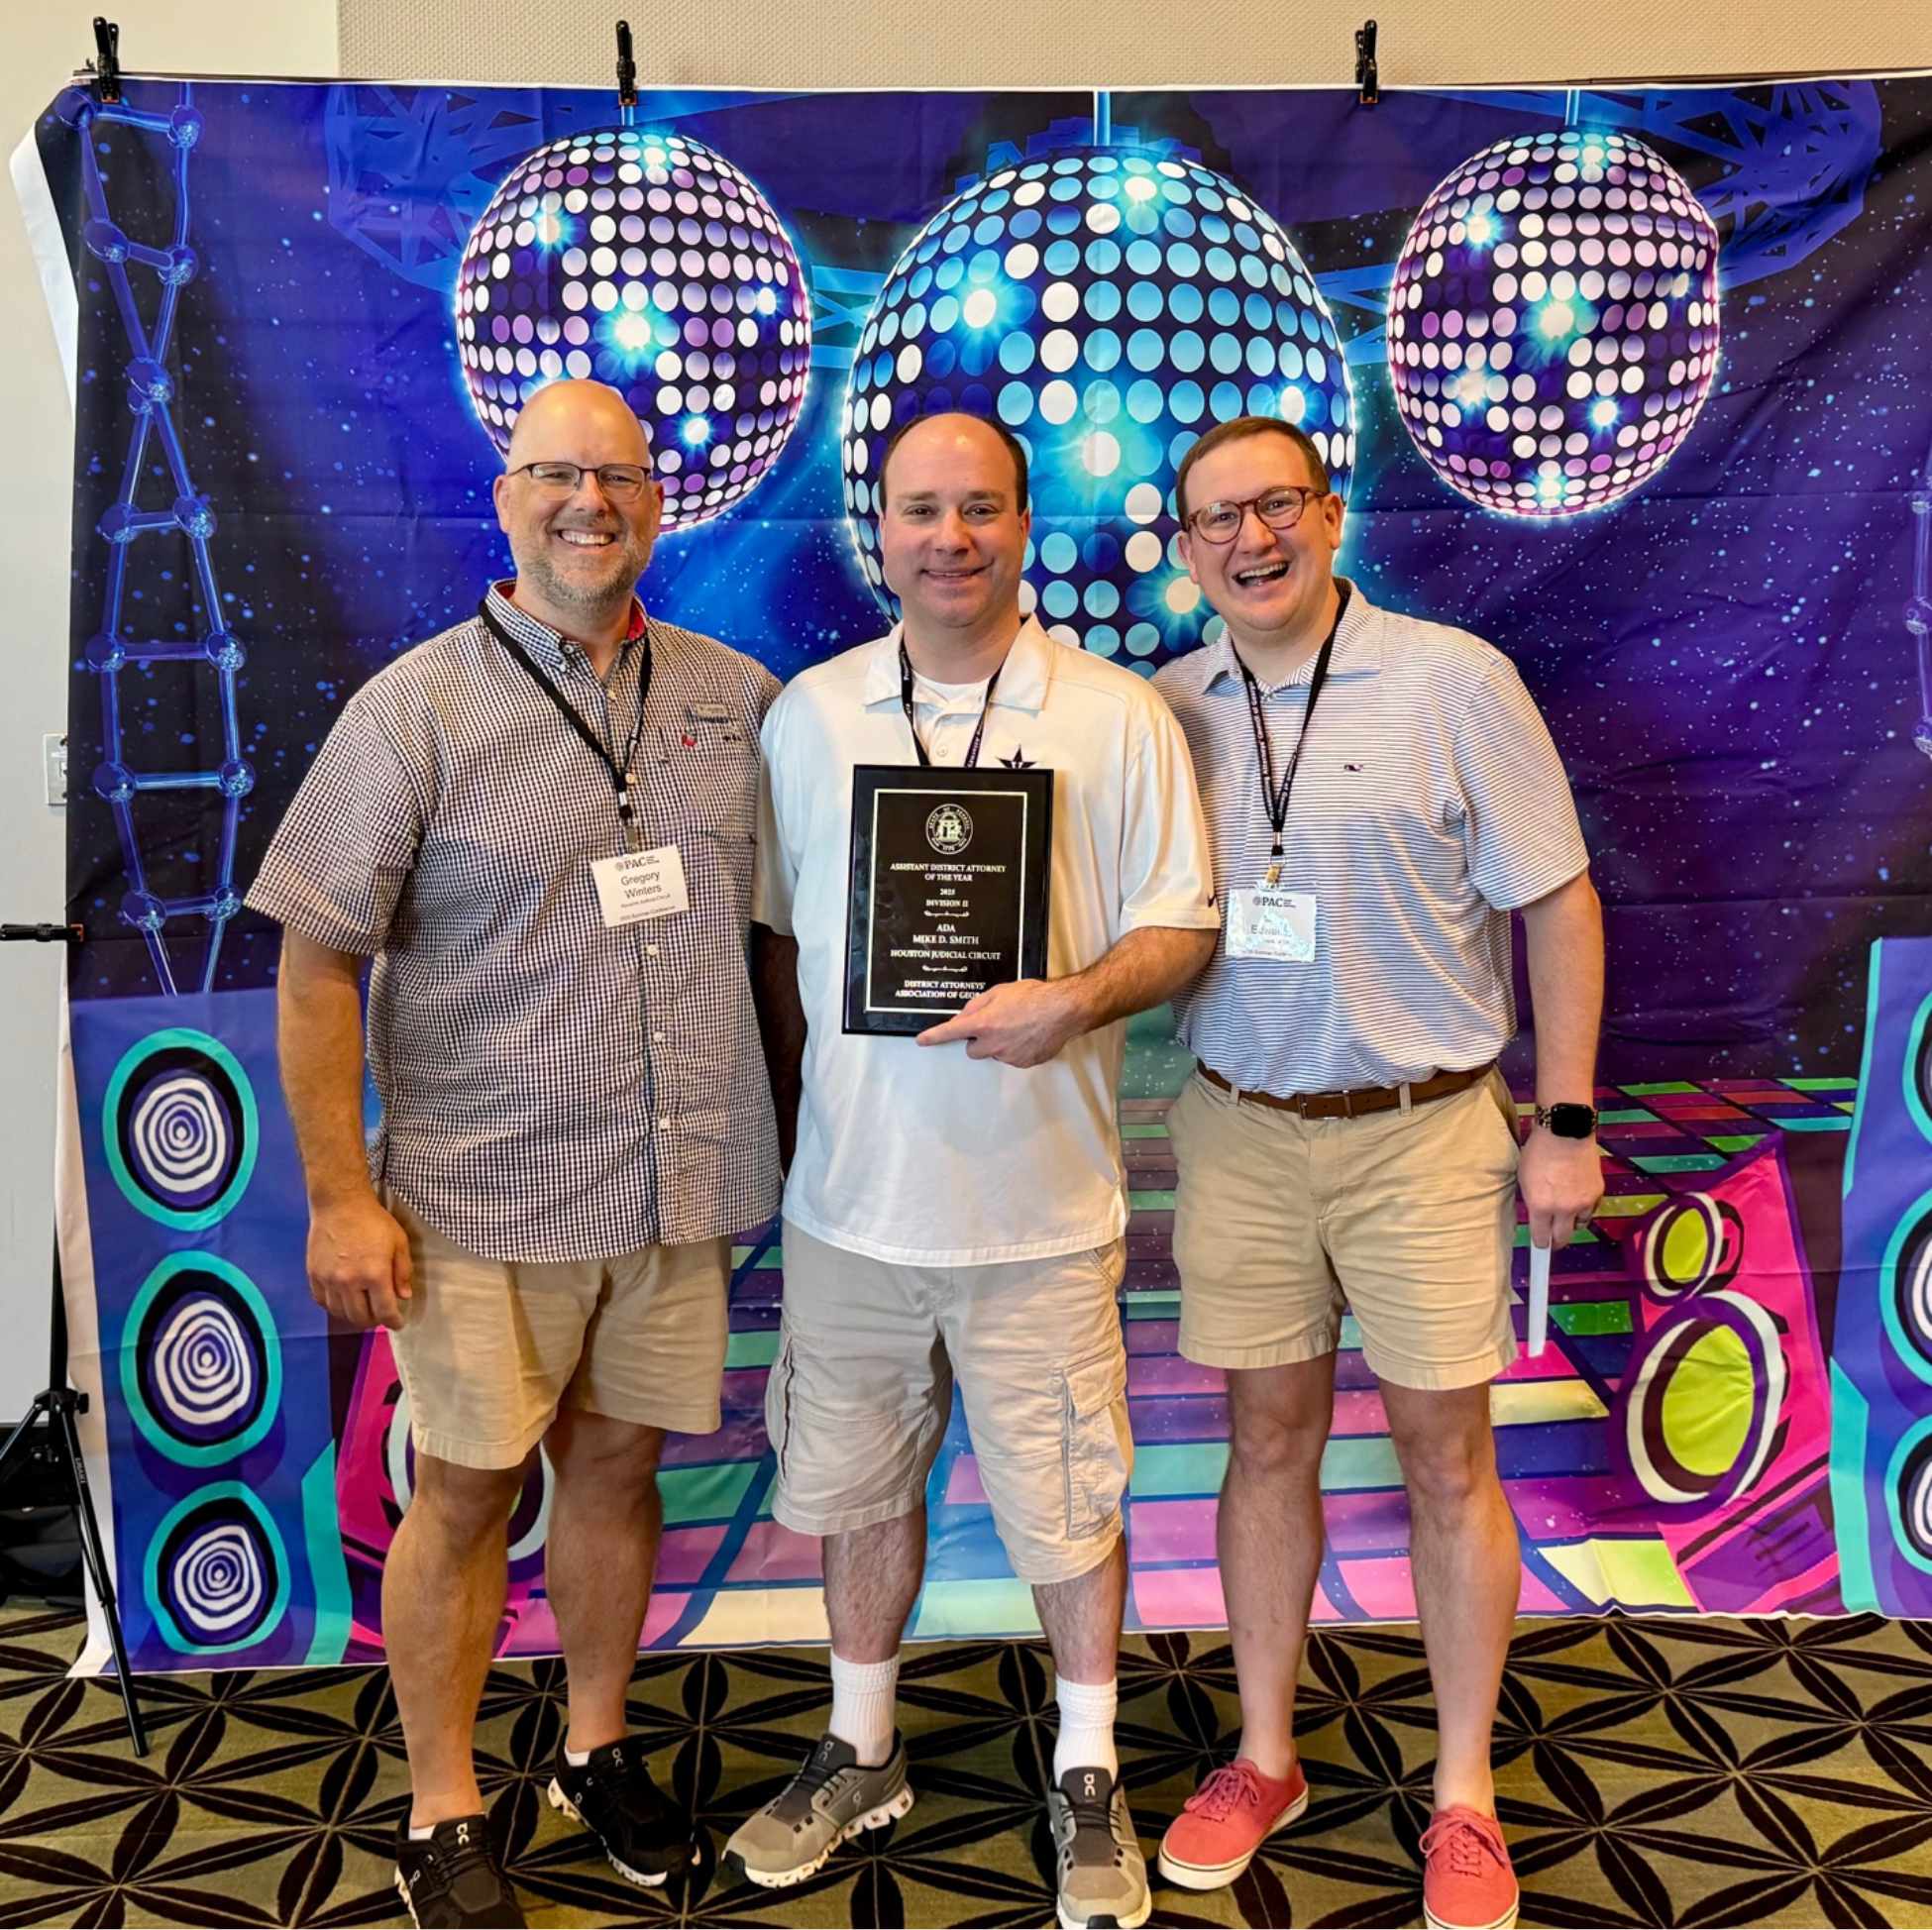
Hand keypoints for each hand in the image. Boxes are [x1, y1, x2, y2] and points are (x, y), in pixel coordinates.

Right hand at [307, 1192, 413, 1329]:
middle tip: (379, 1315)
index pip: (384, 1310)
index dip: (393, 1321)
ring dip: (353, 1315)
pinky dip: (333, 1306)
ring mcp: (328, 1279)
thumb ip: (402, 1271)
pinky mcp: (313, 1274)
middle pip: (359, 1317)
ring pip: (340, 1312)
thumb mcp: (398, 1242)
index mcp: (375, 1274)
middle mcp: (349, 1281)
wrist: (340, 1204)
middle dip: (373, 1320)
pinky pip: (322, 1301)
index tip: (397, 1323)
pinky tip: (342, 1301)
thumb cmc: (373, 1220)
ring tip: (362, 1308)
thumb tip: (403, 1296)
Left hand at [916, 978, 1086, 1066]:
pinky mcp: (1024, 1063)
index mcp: (983, 1023)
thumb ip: (977, 1004)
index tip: (922, 1041)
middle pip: (973, 1050)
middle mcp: (993, 1043)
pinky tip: (1029, 1035)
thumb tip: (964, 1015)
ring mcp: (1009, 1056)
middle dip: (978, 1041)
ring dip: (1000, 1044)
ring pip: (995, 1053)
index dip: (934, 1036)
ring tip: (1019, 1026)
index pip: (951, 1032)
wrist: (1064, 1010)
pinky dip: (1016, 1049)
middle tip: (994, 1026)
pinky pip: (1013, 1058)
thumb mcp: (1000, 991)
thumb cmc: (1034, 996)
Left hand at [1518, 1128, 1602, 1247]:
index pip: (1541, 1237)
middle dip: (1556, 1241)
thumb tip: (1538, 1215)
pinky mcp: (1597, 1193)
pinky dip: (1584, 1210)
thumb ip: (1532, 1201)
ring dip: (1571, 1224)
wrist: (1565, 1132)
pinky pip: (1590, 1210)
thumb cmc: (1538, 1152)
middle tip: (1553, 1240)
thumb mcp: (1524, 1178)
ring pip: (1578, 1226)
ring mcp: (1583, 1202)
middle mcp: (1563, 1209)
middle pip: (1562, 1238)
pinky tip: (1577, 1201)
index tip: (1540, 1246)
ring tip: (1565, 1216)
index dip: (1540, 1244)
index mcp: (1541, 1206)